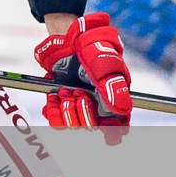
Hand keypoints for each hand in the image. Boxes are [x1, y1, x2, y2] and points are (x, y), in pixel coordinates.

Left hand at [34, 12, 131, 140]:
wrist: (69, 39)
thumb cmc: (94, 49)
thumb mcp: (106, 65)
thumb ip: (114, 88)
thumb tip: (122, 110)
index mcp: (114, 99)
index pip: (118, 126)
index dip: (115, 133)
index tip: (109, 137)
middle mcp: (96, 105)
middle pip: (92, 126)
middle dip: (83, 112)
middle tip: (80, 93)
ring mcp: (78, 103)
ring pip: (72, 124)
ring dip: (67, 108)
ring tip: (67, 90)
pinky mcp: (60, 101)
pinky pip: (55, 119)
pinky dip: (53, 110)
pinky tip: (54, 96)